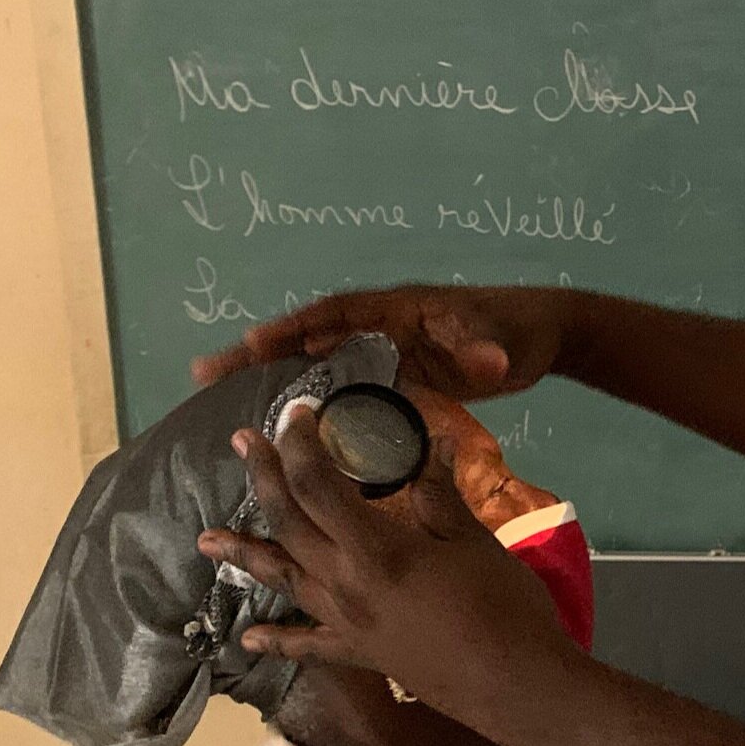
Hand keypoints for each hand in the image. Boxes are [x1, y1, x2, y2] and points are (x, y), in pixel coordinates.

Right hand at [191, 285, 564, 400]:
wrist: (541, 337)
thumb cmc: (518, 328)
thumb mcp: (503, 337)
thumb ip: (490, 348)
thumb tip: (490, 362)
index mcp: (396, 310)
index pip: (335, 314)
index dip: (294, 328)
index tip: (252, 344)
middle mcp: (380, 329)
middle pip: (308, 338)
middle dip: (258, 354)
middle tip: (203, 373)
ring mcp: (383, 354)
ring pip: (317, 366)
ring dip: (273, 381)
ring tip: (218, 402)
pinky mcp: (393, 379)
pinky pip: (343, 390)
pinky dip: (311, 406)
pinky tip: (284, 435)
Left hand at [197, 407, 578, 702]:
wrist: (514, 682)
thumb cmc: (503, 606)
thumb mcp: (474, 541)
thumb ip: (443, 496)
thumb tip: (435, 445)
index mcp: (377, 547)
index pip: (319, 485)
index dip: (301, 445)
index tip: (296, 412)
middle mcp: (346, 582)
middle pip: (288, 522)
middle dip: (263, 477)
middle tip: (241, 441)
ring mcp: (345, 621)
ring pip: (282, 579)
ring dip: (244, 553)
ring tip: (205, 538)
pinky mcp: (358, 652)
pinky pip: (307, 644)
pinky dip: (275, 639)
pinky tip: (247, 637)